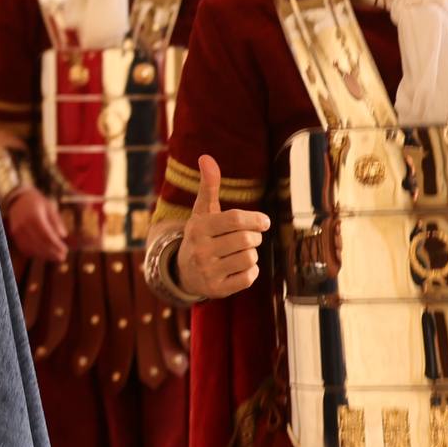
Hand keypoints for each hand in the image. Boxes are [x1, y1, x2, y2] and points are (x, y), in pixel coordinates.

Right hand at [3, 186, 69, 263]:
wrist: (18, 199)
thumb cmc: (37, 203)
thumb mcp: (49, 207)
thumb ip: (56, 221)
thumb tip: (63, 235)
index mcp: (34, 216)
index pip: (46, 235)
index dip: (56, 245)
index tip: (65, 250)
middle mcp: (24, 224)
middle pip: (39, 244)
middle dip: (52, 252)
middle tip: (63, 257)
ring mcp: (17, 231)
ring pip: (32, 248)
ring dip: (45, 255)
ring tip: (56, 257)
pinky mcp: (14, 235)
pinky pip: (25, 248)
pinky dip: (35, 253)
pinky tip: (44, 254)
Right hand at [172, 156, 269, 299]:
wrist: (183, 272)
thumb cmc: (201, 235)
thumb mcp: (203, 211)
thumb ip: (208, 186)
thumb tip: (206, 157)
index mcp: (198, 228)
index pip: (235, 220)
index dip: (255, 219)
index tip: (264, 222)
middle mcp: (200, 250)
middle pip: (247, 240)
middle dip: (255, 237)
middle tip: (249, 237)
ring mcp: (208, 272)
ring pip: (250, 259)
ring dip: (251, 254)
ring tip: (240, 252)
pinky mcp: (217, 290)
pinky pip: (249, 278)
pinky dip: (250, 271)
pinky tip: (239, 267)